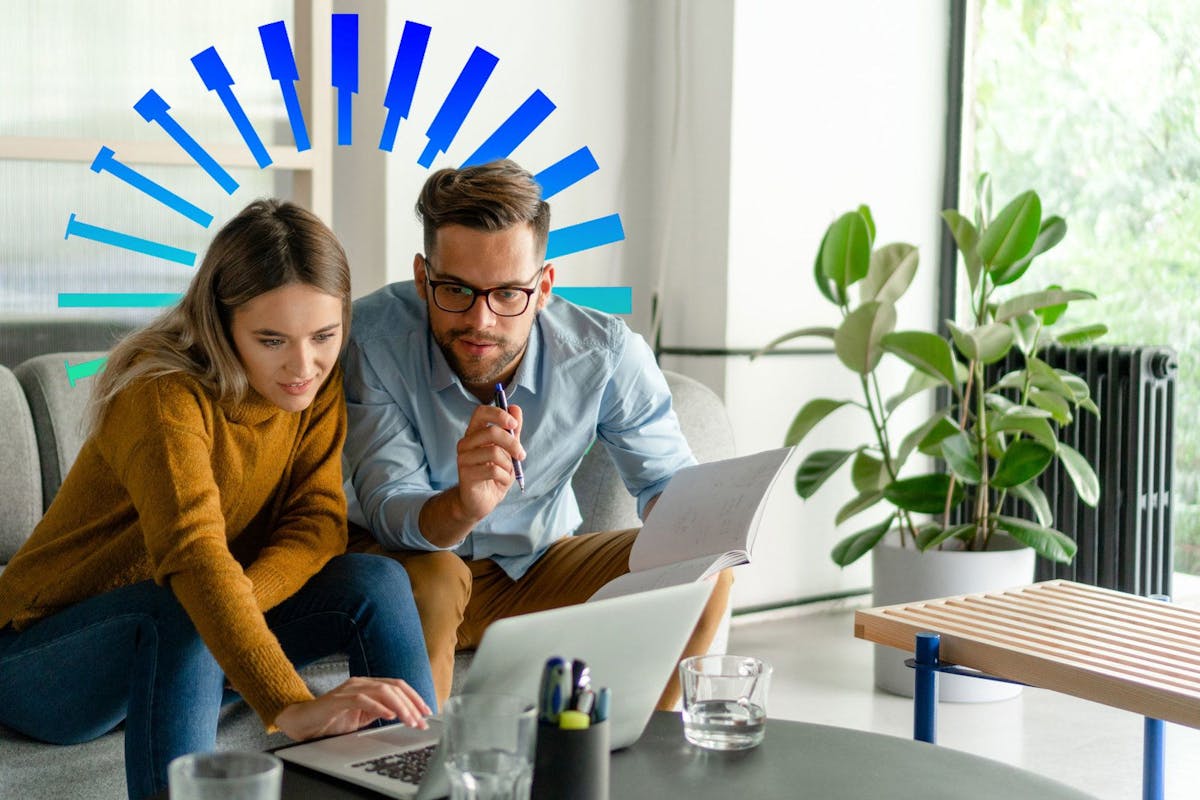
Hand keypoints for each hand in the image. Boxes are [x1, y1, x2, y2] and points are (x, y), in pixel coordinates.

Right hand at [274, 677, 431, 740]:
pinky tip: (390, 716)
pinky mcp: (339, 699)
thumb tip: (404, 718)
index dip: (415, 697)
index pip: (398, 686)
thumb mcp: (362, 718)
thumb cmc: (331, 721)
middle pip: (394, 687)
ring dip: (400, 707)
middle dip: (412, 704)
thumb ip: (380, 713)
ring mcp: (350, 688)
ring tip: (410, 721)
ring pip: (383, 691)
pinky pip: (363, 699)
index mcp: (368, 685)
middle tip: (422, 721)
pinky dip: (379, 707)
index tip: (427, 712)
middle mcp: (361, 683)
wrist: (302, 723)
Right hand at [453, 403, 525, 521]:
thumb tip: (515, 408)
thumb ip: (512, 431)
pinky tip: (501, 481)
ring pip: (493, 452)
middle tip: (521, 455)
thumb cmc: (494, 474)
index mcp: (474, 433)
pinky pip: (492, 470)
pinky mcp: (465, 474)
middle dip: (512, 443)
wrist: (481, 501)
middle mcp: (466, 443)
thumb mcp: (508, 451)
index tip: (513, 424)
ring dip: (508, 464)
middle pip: (491, 432)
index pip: (481, 412)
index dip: (499, 414)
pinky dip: (504, 476)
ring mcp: (463, 459)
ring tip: (507, 472)